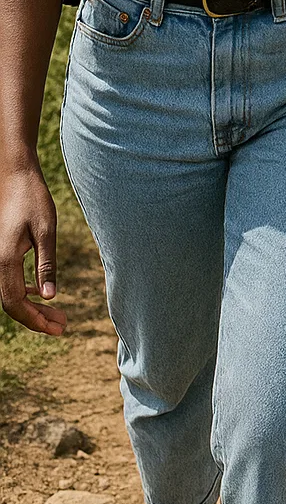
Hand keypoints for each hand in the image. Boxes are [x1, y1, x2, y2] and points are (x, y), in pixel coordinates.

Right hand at [0, 166, 65, 335]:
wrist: (16, 175)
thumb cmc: (33, 199)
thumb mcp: (46, 231)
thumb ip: (46, 265)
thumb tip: (50, 297)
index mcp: (5, 260)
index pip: (14, 303)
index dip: (34, 319)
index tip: (57, 328)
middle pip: (11, 303)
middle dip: (35, 318)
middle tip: (62, 326)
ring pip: (10, 293)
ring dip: (32, 306)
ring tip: (57, 314)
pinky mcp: (1, 252)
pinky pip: (9, 281)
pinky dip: (25, 291)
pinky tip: (41, 293)